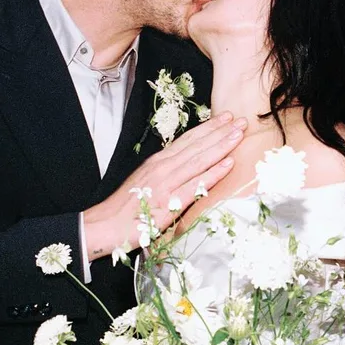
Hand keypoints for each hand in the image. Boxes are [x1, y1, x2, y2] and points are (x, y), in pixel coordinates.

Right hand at [83, 112, 245, 259]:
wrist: (104, 225)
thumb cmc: (124, 208)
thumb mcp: (144, 183)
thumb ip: (163, 174)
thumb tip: (182, 169)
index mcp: (156, 162)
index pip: (187, 141)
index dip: (207, 128)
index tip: (224, 119)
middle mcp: (162, 167)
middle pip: (196, 145)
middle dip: (220, 131)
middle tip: (240, 119)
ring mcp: (166, 183)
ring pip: (199, 159)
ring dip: (221, 145)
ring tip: (239, 134)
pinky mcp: (169, 202)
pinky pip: (196, 185)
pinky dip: (213, 172)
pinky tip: (228, 163)